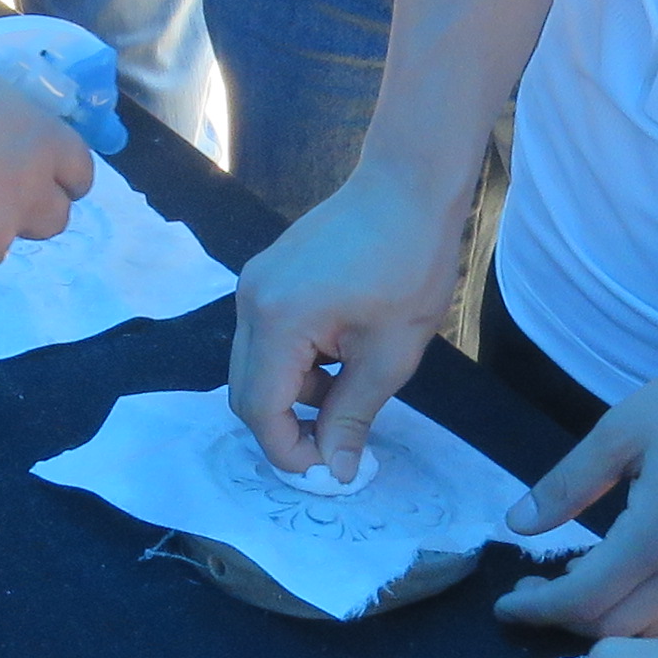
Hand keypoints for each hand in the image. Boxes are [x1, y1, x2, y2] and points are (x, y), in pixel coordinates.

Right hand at [228, 167, 466, 477]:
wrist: (408, 184)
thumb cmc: (411, 263)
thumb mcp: (391, 353)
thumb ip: (352, 416)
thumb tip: (334, 473)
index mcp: (277, 320)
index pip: (259, 409)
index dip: (289, 452)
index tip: (330, 471)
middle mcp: (250, 303)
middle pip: (246, 391)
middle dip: (287, 427)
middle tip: (337, 445)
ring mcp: (253, 284)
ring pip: (255, 366)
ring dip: (294, 394)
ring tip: (351, 385)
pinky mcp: (267, 275)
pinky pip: (266, 337)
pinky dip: (295, 362)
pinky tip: (340, 352)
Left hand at [492, 332, 657, 639]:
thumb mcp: (622, 429)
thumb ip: (568, 484)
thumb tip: (518, 524)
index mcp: (657, 536)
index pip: (582, 601)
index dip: (536, 609)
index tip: (507, 604)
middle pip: (617, 630)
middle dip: (566, 621)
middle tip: (540, 594)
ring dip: (615, 626)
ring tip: (588, 593)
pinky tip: (646, 593)